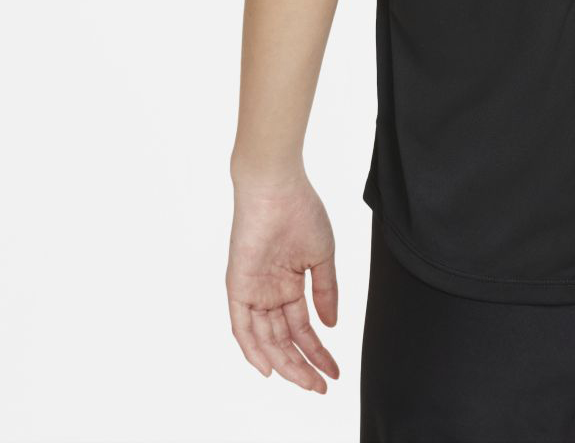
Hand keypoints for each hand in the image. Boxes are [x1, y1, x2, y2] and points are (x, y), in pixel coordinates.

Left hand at [226, 171, 341, 393]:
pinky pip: (242, 327)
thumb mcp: (321, 256)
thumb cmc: (302, 212)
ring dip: (285, 363)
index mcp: (290, 284)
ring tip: (307, 382)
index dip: (318, 351)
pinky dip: (252, 349)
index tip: (335, 370)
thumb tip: (331, 325)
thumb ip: (326, 292)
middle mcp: (270, 292)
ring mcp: (254, 291)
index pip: (303, 328)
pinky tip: (269, 368)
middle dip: (303, 366)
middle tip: (322, 386)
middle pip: (284, 340)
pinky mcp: (239, 286)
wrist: (278, 188)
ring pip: (266, 339)